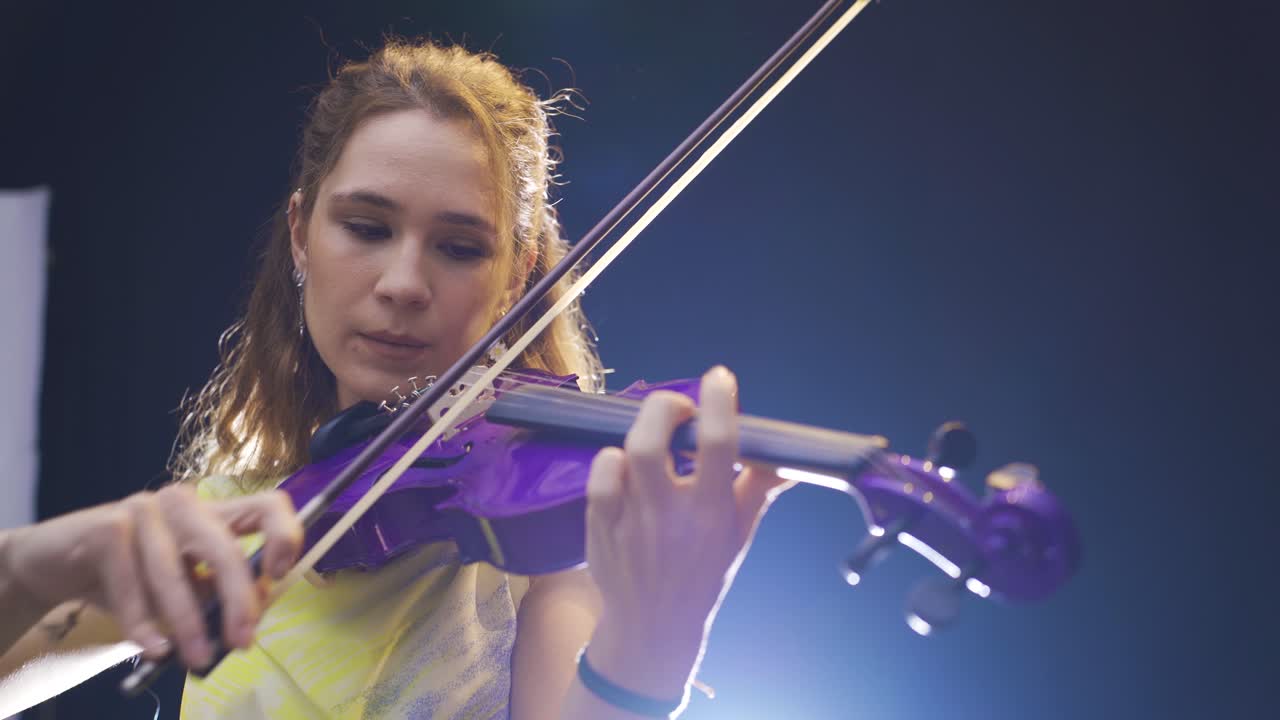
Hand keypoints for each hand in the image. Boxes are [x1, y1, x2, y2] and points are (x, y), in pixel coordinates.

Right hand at [0, 485, 301, 668]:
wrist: (49, 565)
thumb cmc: (126, 575)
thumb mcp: (179, 584)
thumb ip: (213, 592)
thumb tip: (250, 616)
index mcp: (211, 513)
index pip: (266, 506)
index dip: (285, 534)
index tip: (281, 573)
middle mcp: (183, 504)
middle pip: (224, 547)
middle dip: (238, 600)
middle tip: (242, 642)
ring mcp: (144, 509)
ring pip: (175, 573)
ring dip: (188, 623)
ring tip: (196, 658)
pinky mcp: (106, 527)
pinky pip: (131, 585)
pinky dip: (142, 623)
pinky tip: (152, 647)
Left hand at [584, 366, 788, 679]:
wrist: (654, 627)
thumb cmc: (704, 573)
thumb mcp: (740, 533)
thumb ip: (761, 488)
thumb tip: (788, 457)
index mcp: (712, 514)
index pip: (717, 445)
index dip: (718, 403)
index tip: (719, 379)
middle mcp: (670, 515)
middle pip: (653, 442)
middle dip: (665, 407)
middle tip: (679, 409)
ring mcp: (630, 521)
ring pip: (624, 456)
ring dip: (641, 432)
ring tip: (656, 436)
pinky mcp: (600, 526)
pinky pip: (600, 478)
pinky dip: (611, 461)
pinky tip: (625, 464)